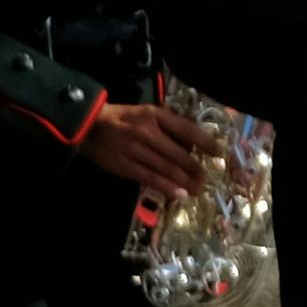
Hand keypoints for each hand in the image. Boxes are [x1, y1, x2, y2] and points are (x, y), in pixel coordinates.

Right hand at [72, 98, 210, 197]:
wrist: (87, 125)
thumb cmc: (123, 118)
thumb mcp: (148, 112)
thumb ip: (170, 124)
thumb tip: (193, 144)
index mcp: (155, 116)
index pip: (186, 129)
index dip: (205, 142)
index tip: (219, 152)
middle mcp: (146, 133)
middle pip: (177, 154)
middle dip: (195, 168)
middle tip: (207, 179)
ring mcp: (134, 151)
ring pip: (165, 169)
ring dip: (184, 181)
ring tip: (198, 190)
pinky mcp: (123, 166)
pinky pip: (148, 178)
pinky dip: (166, 187)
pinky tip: (179, 194)